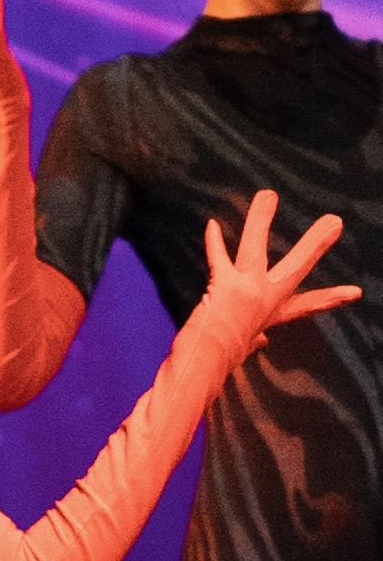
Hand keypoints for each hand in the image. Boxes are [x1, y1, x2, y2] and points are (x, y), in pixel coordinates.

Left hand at [199, 189, 358, 365]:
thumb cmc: (217, 360)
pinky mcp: (228, 286)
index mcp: (271, 316)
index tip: (355, 292)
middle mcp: (266, 301)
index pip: (306, 306)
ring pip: (256, 248)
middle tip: (335, 220)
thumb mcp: (243, 348)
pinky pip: (219, 257)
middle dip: (315, 243)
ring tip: (268, 195)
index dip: (330, 298)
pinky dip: (214, 241)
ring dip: (260, 220)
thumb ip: (253, 340)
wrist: (205, 366)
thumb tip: (260, 341)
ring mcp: (249, 291)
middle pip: (297, 267)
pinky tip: (212, 224)